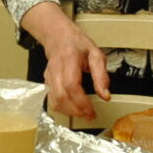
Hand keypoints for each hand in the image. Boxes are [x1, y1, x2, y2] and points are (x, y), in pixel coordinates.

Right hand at [22, 4, 109, 121]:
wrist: (58, 36)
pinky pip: (51, 100)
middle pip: (61, 96)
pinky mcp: (46, 82)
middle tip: (90, 115)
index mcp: (69, 59)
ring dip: (69, 112)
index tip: (92, 110)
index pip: (71, 85)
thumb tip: (105, 94)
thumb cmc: (77, 44)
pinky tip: (73, 110)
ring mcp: (49, 76)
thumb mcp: (96, 54)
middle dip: (76, 110)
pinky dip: (62, 109)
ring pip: (54, 100)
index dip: (81, 101)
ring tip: (83, 114)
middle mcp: (56, 68)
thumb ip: (101, 75)